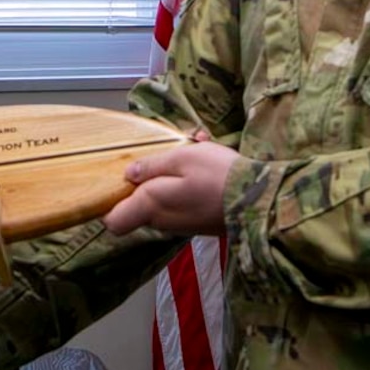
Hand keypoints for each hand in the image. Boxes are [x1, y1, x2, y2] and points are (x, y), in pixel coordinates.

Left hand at [101, 140, 240, 237]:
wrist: (259, 200)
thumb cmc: (217, 176)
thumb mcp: (181, 158)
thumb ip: (151, 167)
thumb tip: (129, 174)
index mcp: (150, 207)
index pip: (113, 223)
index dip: (110, 204)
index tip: (119, 182)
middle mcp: (162, 222)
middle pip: (139, 205)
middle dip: (147, 178)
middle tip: (167, 152)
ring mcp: (181, 224)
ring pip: (163, 199)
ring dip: (172, 174)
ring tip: (195, 145)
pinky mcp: (197, 221)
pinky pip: (183, 200)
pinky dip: (189, 181)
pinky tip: (206, 156)